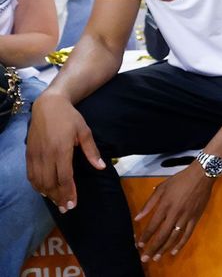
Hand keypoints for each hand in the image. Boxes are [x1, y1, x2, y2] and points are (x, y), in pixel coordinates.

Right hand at [26, 93, 106, 213]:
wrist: (48, 105)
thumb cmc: (70, 118)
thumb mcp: (84, 132)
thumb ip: (91, 151)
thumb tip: (101, 167)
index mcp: (62, 150)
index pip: (64, 178)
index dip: (68, 193)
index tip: (72, 204)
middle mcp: (46, 155)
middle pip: (51, 183)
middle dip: (58, 197)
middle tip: (66, 208)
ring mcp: (35, 155)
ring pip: (39, 181)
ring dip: (47, 194)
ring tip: (57, 202)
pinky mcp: (28, 153)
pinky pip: (30, 174)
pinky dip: (36, 185)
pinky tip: (43, 191)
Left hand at [133, 164, 212, 261]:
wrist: (201, 175)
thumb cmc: (180, 180)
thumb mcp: (161, 187)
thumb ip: (149, 204)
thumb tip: (137, 218)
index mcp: (165, 206)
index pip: (152, 226)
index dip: (145, 237)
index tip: (139, 245)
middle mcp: (175, 214)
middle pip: (162, 235)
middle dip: (152, 248)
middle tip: (145, 259)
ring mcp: (186, 217)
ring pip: (174, 237)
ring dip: (164, 249)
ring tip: (157, 257)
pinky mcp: (195, 218)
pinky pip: (187, 234)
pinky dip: (181, 244)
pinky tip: (174, 251)